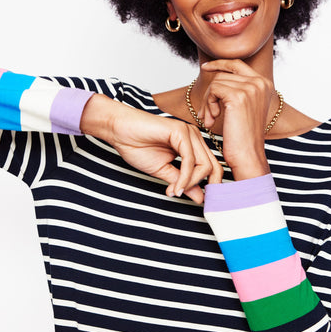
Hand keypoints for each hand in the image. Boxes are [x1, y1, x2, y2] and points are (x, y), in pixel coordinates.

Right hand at [81, 94, 222, 202]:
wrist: (118, 130)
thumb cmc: (137, 146)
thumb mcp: (164, 171)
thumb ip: (182, 182)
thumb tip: (200, 198)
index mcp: (192, 145)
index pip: (212, 167)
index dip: (209, 186)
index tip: (200, 201)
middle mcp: (194, 137)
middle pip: (212, 167)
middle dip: (204, 187)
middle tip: (194, 200)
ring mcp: (189, 133)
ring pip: (204, 165)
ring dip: (191, 183)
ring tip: (175, 191)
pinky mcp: (180, 132)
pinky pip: (190, 160)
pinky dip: (184, 178)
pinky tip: (174, 187)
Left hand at [198, 59, 272, 179]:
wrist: (248, 156)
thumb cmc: (244, 137)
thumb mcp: (244, 108)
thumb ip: (237, 89)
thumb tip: (217, 73)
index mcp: (264, 84)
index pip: (237, 64)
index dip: (220, 64)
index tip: (206, 67)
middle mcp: (260, 82)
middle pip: (223, 75)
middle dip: (210, 94)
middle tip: (207, 114)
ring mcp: (250, 88)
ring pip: (216, 83)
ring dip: (208, 102)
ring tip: (210, 120)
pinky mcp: (238, 96)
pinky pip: (213, 90)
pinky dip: (208, 105)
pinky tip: (213, 120)